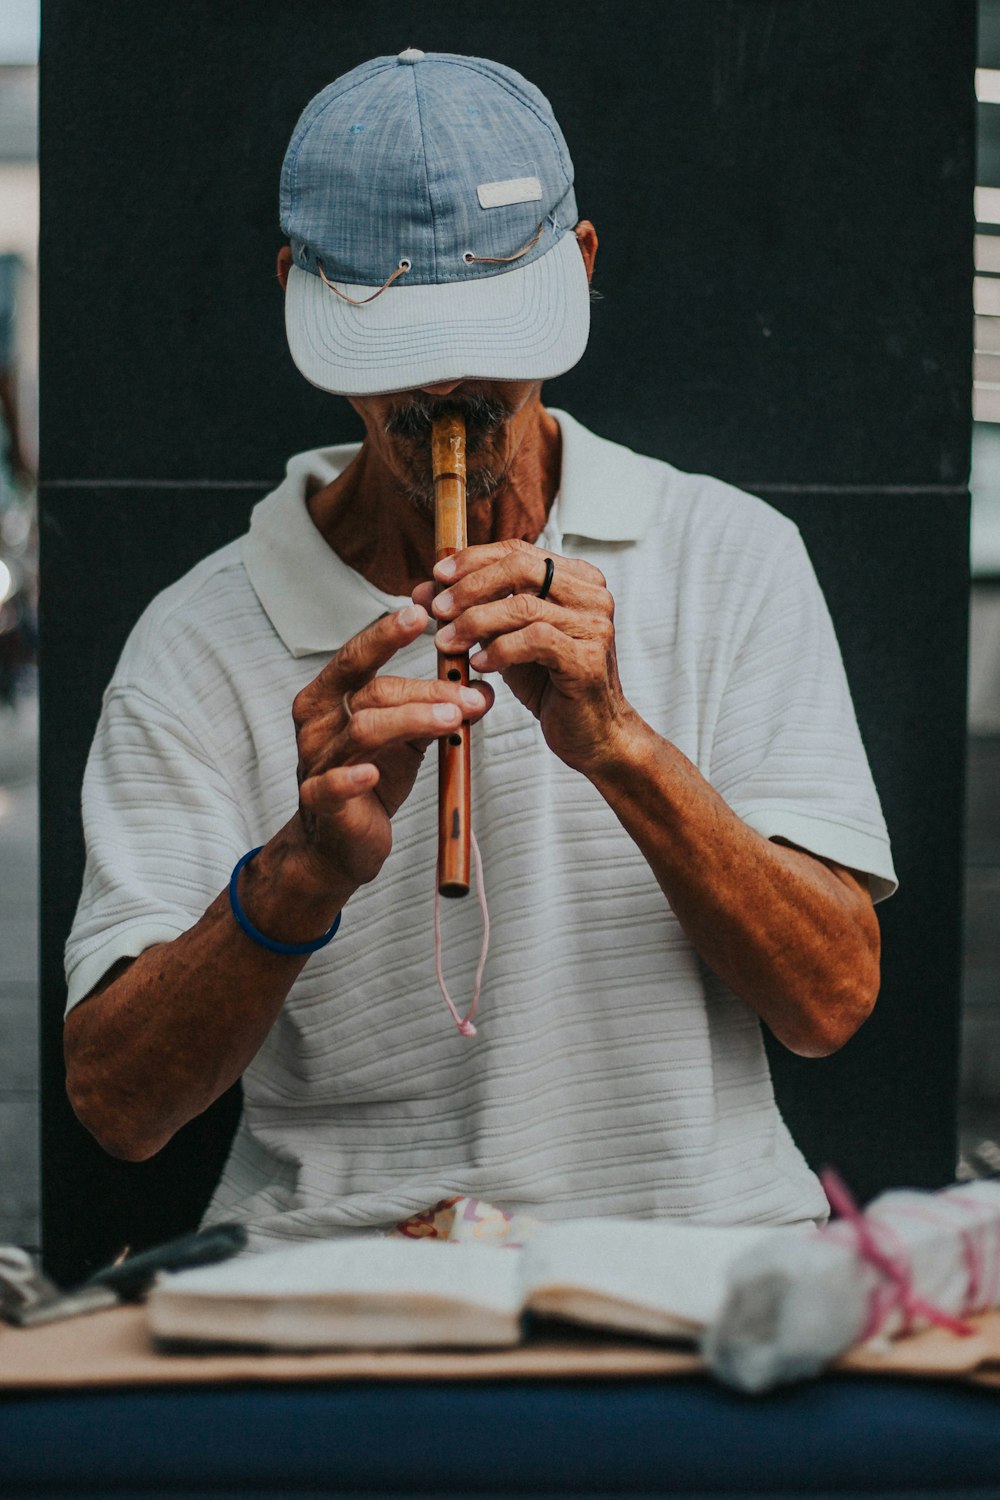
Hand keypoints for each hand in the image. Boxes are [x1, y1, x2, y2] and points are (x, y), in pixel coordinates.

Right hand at [290, 605, 492, 888]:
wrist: (340, 844)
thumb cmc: (371, 780)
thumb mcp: (407, 738)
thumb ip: (436, 709)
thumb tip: (483, 688)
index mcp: (329, 697)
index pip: (357, 656)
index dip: (387, 634)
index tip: (420, 612)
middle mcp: (316, 722)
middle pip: (372, 691)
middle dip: (426, 689)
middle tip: (469, 692)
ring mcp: (315, 761)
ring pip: (363, 730)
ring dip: (411, 720)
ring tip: (452, 719)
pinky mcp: (319, 802)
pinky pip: (331, 785)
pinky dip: (351, 778)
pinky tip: (372, 773)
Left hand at [412, 541, 634, 776]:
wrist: (589, 733)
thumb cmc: (549, 684)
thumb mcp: (504, 639)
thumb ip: (473, 610)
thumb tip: (425, 590)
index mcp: (576, 580)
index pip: (518, 551)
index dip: (473, 559)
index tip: (437, 575)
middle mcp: (592, 596)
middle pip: (520, 569)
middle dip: (470, 587)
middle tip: (437, 609)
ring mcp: (594, 626)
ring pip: (523, 606)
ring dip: (475, 622)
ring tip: (447, 641)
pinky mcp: (588, 659)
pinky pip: (535, 641)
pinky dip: (499, 650)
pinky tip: (479, 665)